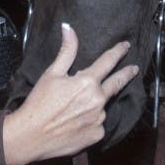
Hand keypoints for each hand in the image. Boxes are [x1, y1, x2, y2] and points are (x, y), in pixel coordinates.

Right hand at [2, 24, 137, 164]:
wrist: (31, 137)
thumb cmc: (39, 103)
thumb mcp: (52, 74)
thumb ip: (66, 51)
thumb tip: (68, 28)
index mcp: (88, 82)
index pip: (108, 61)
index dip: (118, 52)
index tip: (126, 46)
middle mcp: (98, 100)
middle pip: (117, 83)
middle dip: (127, 74)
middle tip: (134, 69)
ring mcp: (99, 119)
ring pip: (103, 106)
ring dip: (97, 102)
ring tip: (79, 106)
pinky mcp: (97, 135)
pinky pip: (97, 124)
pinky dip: (91, 120)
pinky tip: (77, 122)